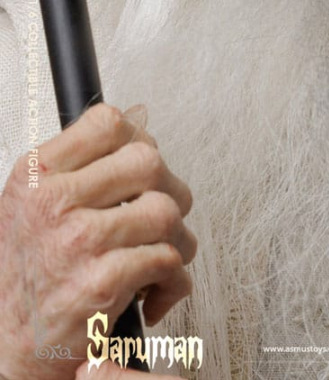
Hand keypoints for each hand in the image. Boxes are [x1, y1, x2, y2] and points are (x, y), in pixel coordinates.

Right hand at [0, 103, 196, 379]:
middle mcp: (54, 203)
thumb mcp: (34, 200)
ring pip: (165, 211)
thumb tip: (141, 117)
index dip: (138, 140)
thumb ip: (83, 160)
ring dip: (177, 238)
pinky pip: (168, 259)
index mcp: (37, 175)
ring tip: (161, 256)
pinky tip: (153, 290)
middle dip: (169, 189)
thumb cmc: (27, 273)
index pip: (108, 123)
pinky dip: (174, 279)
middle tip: (160, 214)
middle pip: (148, 162)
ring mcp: (78, 241)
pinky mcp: (102, 283)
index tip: (139, 169)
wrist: (6, 345)